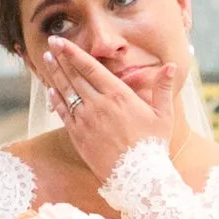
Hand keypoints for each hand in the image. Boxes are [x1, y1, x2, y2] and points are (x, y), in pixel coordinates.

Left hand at [37, 37, 176, 181]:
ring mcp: (86, 120)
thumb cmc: (153, 146)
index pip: (90, 68)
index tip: (61, 40)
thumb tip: (171, 65)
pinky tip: (50, 90)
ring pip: (66, 92)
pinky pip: (63, 113)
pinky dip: (56, 100)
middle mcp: (98, 104)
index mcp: (118, 95)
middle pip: (75, 76)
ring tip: (47, 59)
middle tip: (51, 44)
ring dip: (55, 74)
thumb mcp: (164, 115)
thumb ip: (163, 88)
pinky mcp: (78, 136)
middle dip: (61, 58)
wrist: (138, 177)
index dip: (73, 52)